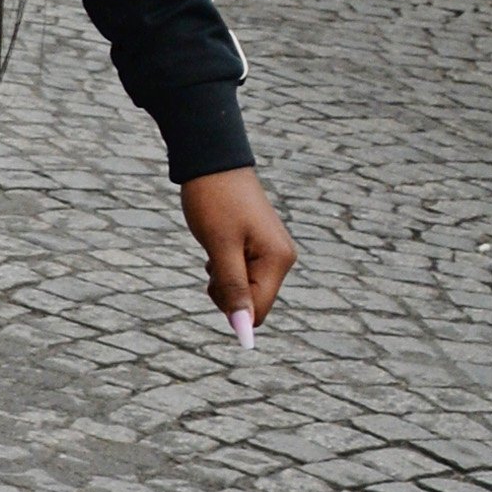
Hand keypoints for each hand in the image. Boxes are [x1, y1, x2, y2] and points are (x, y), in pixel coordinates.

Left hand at [181, 166, 292, 332]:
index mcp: (278, 260)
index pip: (257, 310)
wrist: (212, 163)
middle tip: (211, 264)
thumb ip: (232, 287)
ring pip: (245, 290)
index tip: (210, 285)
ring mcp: (272, 253)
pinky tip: (218, 246)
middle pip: (252, 302)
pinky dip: (224, 268)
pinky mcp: (259, 247)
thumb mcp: (219, 247)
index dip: (232, 309)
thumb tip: (243, 328)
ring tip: (215, 250)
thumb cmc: (214, 201)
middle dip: (226, 292)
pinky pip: (242, 275)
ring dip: (223, 280)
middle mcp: (282, 259)